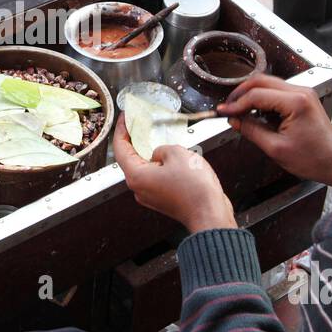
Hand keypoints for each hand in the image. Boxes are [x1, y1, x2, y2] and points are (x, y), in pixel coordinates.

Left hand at [113, 115, 235, 232]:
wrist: (210, 213)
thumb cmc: (195, 189)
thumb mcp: (177, 153)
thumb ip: (162, 148)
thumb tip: (159, 154)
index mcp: (136, 176)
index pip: (120, 148)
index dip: (122, 130)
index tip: (125, 118)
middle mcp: (140, 188)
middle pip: (131, 159)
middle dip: (136, 141)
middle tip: (140, 124)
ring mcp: (151, 196)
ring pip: (146, 169)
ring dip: (151, 154)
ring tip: (160, 139)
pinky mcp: (163, 199)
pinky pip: (157, 177)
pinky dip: (161, 166)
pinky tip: (173, 158)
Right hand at [215, 74, 331, 190]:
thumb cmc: (313, 159)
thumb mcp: (276, 148)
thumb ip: (252, 130)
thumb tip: (234, 121)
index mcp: (296, 102)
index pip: (257, 95)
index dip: (236, 104)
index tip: (223, 112)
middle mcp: (300, 91)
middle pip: (261, 81)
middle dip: (241, 94)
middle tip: (228, 108)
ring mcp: (303, 93)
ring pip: (268, 84)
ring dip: (251, 95)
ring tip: (238, 111)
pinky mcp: (303, 98)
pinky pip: (277, 91)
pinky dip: (262, 98)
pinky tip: (253, 112)